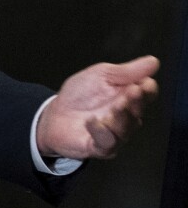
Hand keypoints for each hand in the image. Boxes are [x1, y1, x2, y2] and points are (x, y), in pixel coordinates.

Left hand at [36, 55, 158, 159]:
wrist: (54, 114)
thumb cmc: (79, 94)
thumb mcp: (101, 75)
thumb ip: (125, 71)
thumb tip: (153, 61)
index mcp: (128, 98)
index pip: (146, 95)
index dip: (148, 89)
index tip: (146, 83)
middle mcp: (125, 118)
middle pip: (138, 111)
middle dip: (136, 101)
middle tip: (132, 92)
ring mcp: (114, 134)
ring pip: (126, 129)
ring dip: (121, 117)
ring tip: (114, 107)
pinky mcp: (100, 147)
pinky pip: (107, 143)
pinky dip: (101, 131)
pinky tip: (92, 121)